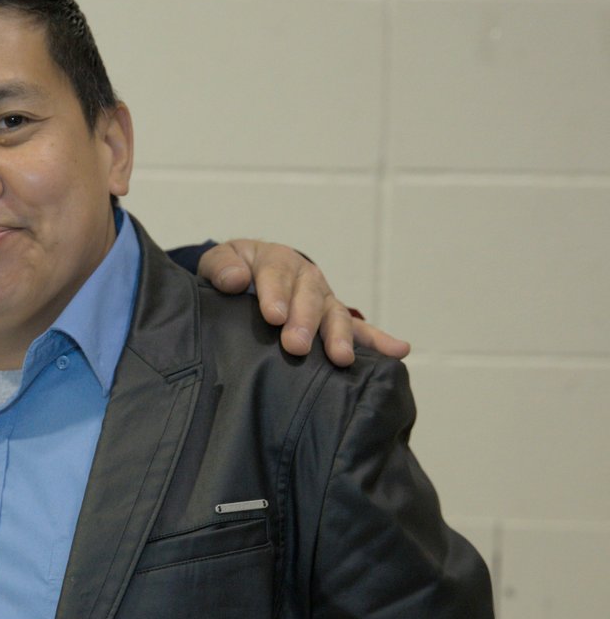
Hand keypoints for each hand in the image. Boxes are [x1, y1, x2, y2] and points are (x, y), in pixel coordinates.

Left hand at [200, 239, 410, 365]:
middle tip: (297, 345)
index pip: (277, 274)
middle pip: (309, 298)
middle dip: (305, 321)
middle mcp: (307, 279)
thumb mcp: (220, 262)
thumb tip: (234, 280)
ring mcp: (324, 300)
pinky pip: (361, 331)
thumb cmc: (233, 271)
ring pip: (335, 316)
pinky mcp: (334, 320)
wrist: (246, 275)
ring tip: (341, 358)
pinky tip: (399, 352)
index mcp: (278, 260)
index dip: (276, 294)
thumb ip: (222, 267)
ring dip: (339, 337)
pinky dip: (380, 341)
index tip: (273, 316)